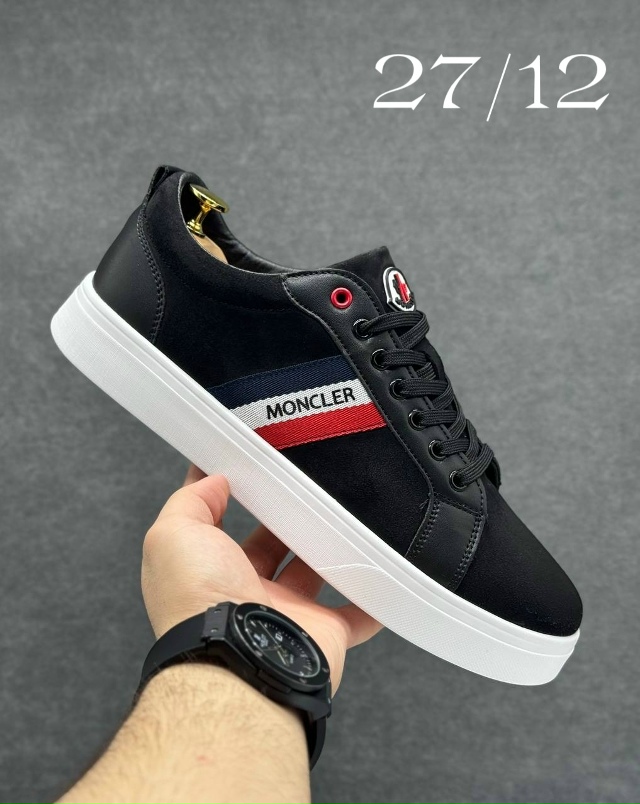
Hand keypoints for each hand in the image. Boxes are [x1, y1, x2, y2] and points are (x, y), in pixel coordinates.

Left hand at [142, 466, 382, 689]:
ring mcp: (287, 614)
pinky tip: (381, 575)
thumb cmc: (198, 600)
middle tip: (303, 486)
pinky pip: (356, 615)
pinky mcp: (324, 632)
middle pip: (273, 548)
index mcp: (209, 572)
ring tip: (343, 513)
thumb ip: (190, 502)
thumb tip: (213, 480)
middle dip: (285, 520)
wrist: (237, 661)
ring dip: (328, 550)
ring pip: (314, 573)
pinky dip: (371, 600)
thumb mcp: (173, 534)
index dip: (233, 499)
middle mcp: (245, 594)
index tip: (252, 469)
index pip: (221, 529)